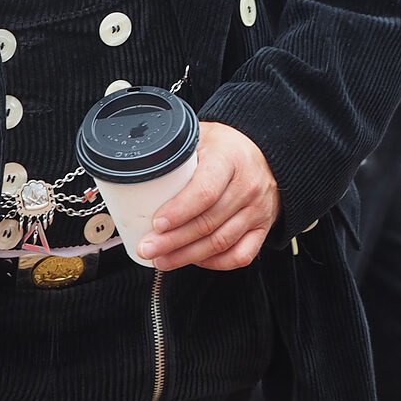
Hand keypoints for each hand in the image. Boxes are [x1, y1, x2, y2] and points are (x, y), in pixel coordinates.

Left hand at [139, 121, 279, 270]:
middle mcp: (248, 186)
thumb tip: (137, 169)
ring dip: (187, 256)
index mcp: (229, 159)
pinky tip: (194, 260)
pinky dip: (215, 263)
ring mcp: (258, 210)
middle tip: (147, 248)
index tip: (157, 224)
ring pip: (221, 242)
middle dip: (173, 241)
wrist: (263, 154)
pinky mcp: (263, 228)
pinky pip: (241, 255)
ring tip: (162, 259)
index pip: (205, 192)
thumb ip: (175, 152)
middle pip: (208, 222)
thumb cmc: (224, 147)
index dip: (179, 211)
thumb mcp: (200, 137)